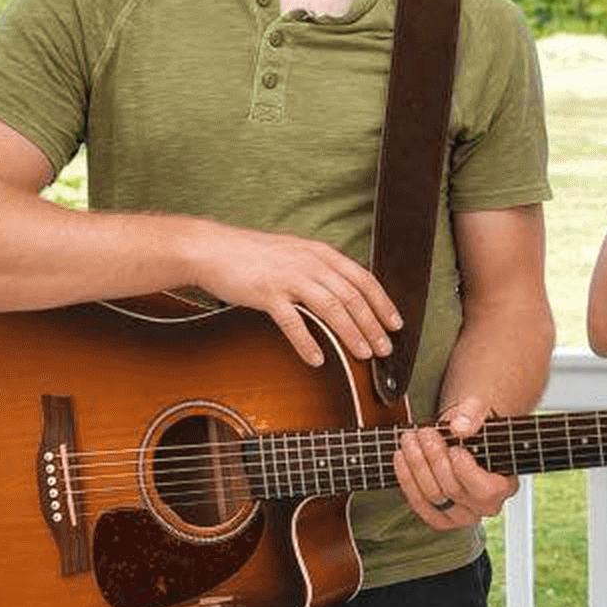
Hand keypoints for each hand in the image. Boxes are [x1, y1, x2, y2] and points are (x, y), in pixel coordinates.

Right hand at [190, 228, 401, 367]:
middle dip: (372, 325)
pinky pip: (293, 321)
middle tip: (384, 348)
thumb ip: (320, 268)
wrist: (212, 248)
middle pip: (352, 297)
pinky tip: (318, 358)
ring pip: (331, 308)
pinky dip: (307, 342)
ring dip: (350, 334)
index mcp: (321, 254)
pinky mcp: (267, 294)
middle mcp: (310, 263)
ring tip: (363, 354)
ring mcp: (289, 277)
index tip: (395, 323)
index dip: (382, 303)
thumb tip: (344, 290)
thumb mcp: (295, 252)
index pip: (362, 279)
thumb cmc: (253, 254)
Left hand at [392, 396, 520, 530]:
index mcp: (506, 485)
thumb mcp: (480, 411)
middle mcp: (486, 506)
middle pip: (453, 490)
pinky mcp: (438, 517)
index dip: (466, 470)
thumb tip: (460, 427)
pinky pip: (418, 504)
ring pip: (433, 497)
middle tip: (424, 432)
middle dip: (435, 458)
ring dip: (416, 465)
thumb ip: (474, 414)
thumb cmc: (476, 427)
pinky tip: (401, 457)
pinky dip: (406, 479)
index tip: (454, 447)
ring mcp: (461, 515)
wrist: (463, 439)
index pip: (486, 490)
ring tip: (409, 439)